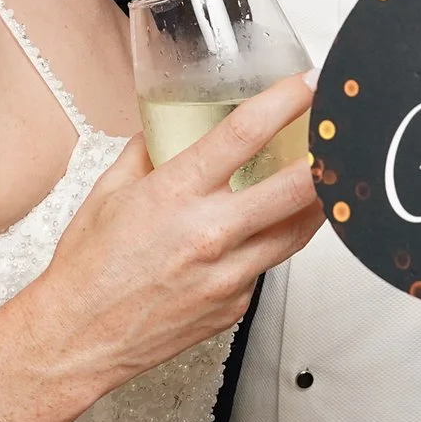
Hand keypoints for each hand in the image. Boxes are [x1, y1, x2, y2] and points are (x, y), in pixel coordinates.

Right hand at [33, 73, 321, 386]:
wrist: (79, 337)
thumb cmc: (89, 268)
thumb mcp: (108, 191)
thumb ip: (146, 152)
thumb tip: (168, 126)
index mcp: (176, 194)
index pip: (245, 134)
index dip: (287, 102)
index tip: (309, 84)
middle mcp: (209, 233)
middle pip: (296, 187)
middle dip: (327, 155)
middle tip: (341, 133)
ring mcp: (228, 273)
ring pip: (297, 230)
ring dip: (317, 200)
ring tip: (326, 177)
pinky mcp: (236, 304)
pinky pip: (268, 265)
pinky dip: (273, 242)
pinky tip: (267, 230)